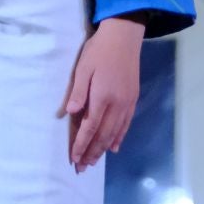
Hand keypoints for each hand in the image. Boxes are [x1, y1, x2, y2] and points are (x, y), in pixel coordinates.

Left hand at [61, 16, 144, 172]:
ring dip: (104, 149)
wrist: (125, 36)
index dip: (81, 144)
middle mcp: (117, 104)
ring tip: (94, 161)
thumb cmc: (99, 50)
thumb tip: (70, 113)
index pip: (90, 127)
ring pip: (115, 132)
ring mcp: (127, 102)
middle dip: (92, 152)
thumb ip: (78, 92)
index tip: (74, 159)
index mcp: (103, 97)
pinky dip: (119, 137)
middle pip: (103, 135)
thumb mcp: (83, 68)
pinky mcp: (133, 98)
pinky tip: (114, 147)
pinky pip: (126, 123)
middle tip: (82, 168)